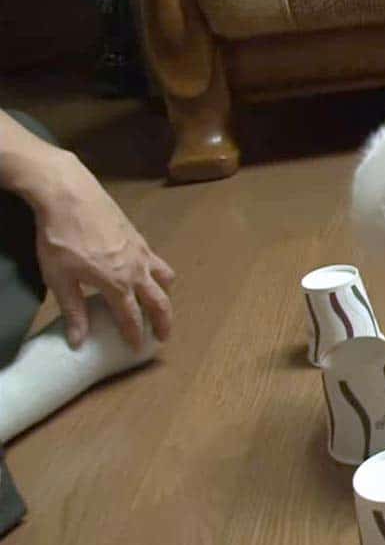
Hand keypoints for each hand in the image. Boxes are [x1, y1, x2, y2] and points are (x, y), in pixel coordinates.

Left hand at [29, 150, 174, 348]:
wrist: (69, 195)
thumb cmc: (60, 238)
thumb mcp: (58, 278)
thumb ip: (73, 311)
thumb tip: (79, 342)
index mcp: (117, 284)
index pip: (132, 318)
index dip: (135, 336)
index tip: (137, 349)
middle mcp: (136, 270)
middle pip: (159, 301)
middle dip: (164, 321)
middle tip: (163, 336)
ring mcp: (140, 251)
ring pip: (165, 277)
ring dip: (165, 293)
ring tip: (159, 300)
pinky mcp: (138, 236)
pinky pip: (156, 260)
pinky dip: (157, 272)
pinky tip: (143, 271)